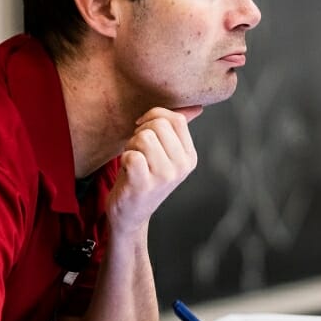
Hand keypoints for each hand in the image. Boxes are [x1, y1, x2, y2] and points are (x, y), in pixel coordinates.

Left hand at [107, 106, 203, 234]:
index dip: (154, 117)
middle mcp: (181, 166)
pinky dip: (124, 159)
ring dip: (131, 146)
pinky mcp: (144, 185)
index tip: (143, 130)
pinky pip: (131, 154)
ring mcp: (164, 177)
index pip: (176, 119)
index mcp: (190, 157)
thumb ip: (176, 129)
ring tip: (133, 162)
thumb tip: (197, 106)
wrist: (130, 214)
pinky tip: (127, 171)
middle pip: (158, 125)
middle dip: (140, 133)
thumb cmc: (144, 177)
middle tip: (137, 151)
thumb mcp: (165, 154)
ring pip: (143, 137)